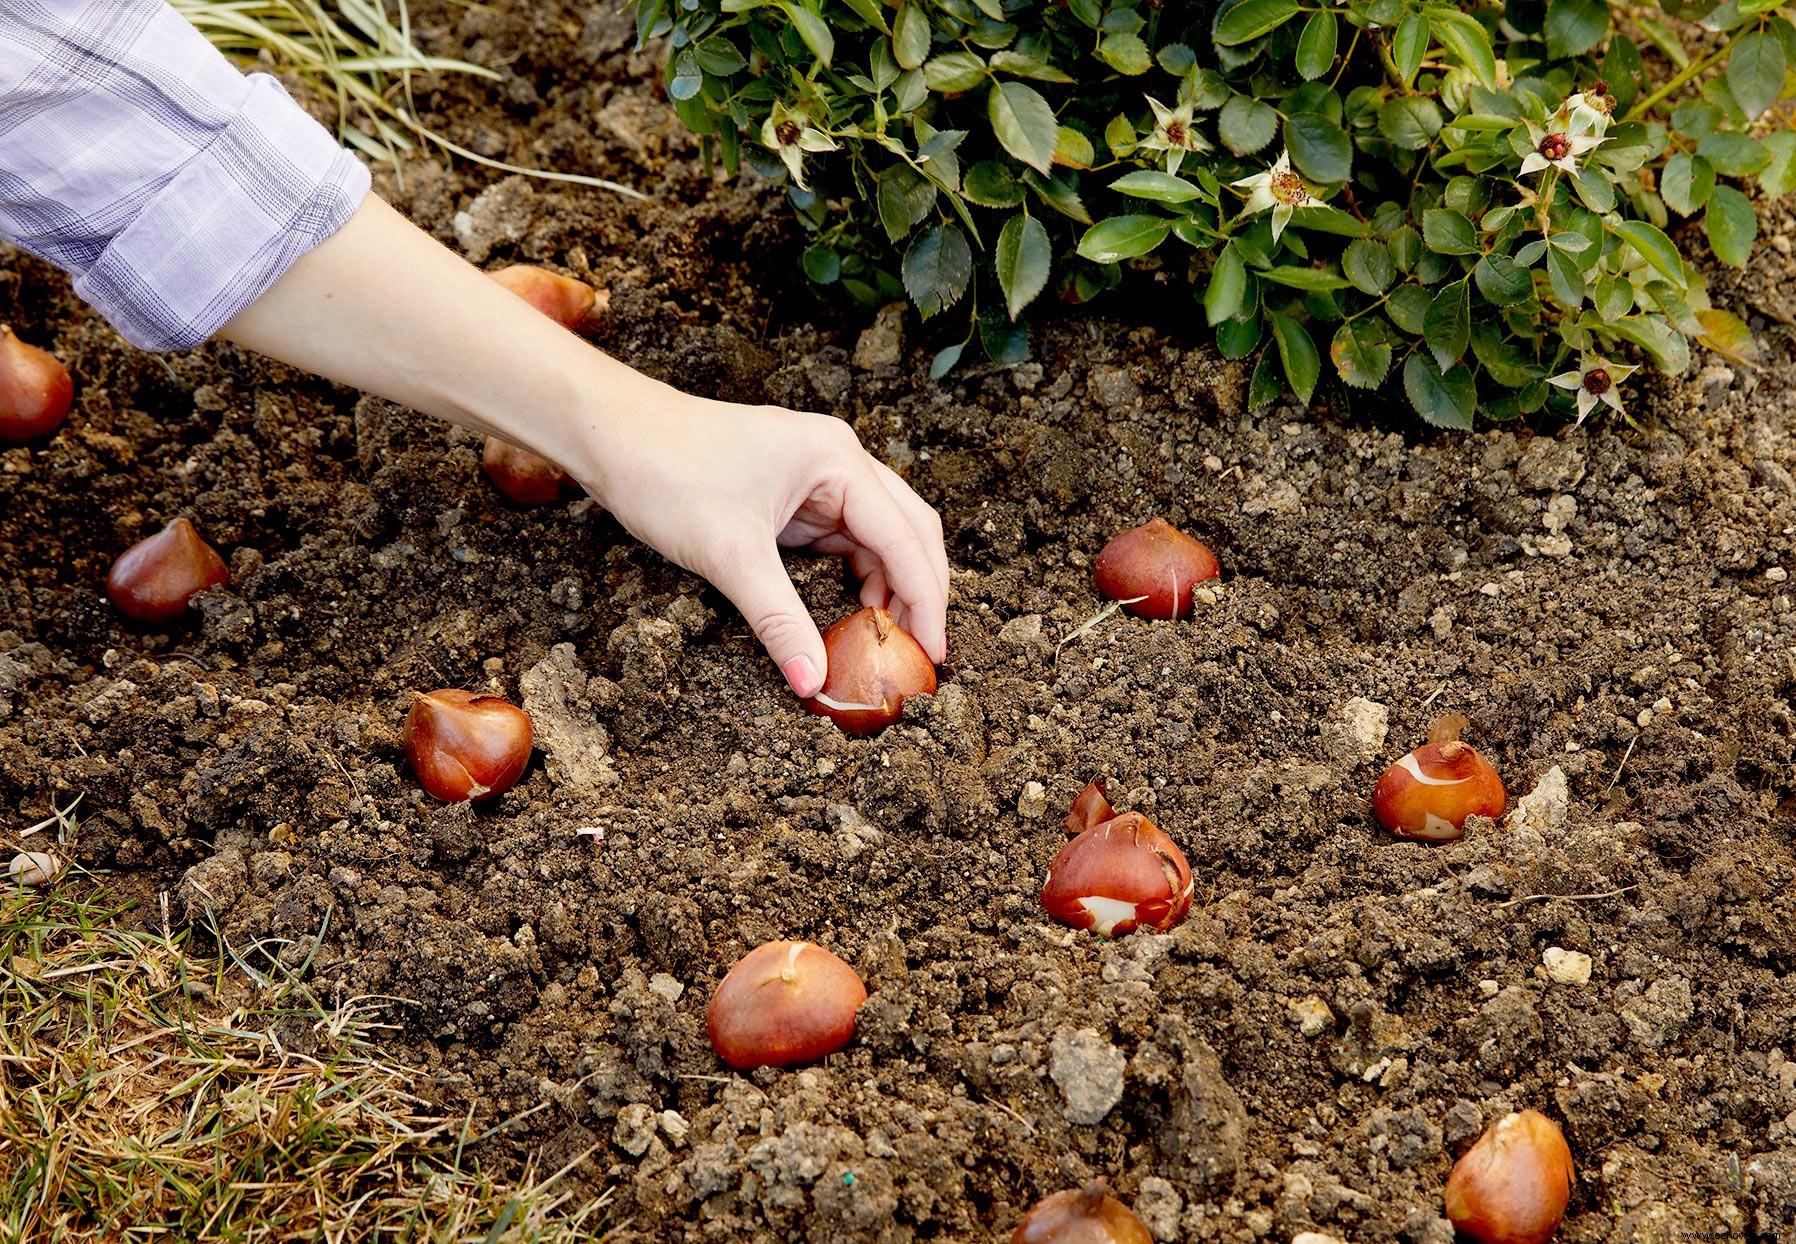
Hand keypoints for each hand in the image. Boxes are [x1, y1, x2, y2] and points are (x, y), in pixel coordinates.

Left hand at [576, 394, 948, 697]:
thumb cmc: (667, 471)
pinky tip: (853, 613)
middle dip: (920, 593)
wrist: (610, 434)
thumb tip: (811, 681)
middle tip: (920, 654)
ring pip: (879, 538)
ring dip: (889, 587)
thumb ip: (778, 620)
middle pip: (908, 532)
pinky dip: (855, 578)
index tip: (931, 655)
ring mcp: (817, 476)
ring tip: (888, 642)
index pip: (905, 539)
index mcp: (838, 461)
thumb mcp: (729, 555)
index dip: (925, 602)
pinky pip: (843, 540)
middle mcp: (839, 462)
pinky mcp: (793, 494)